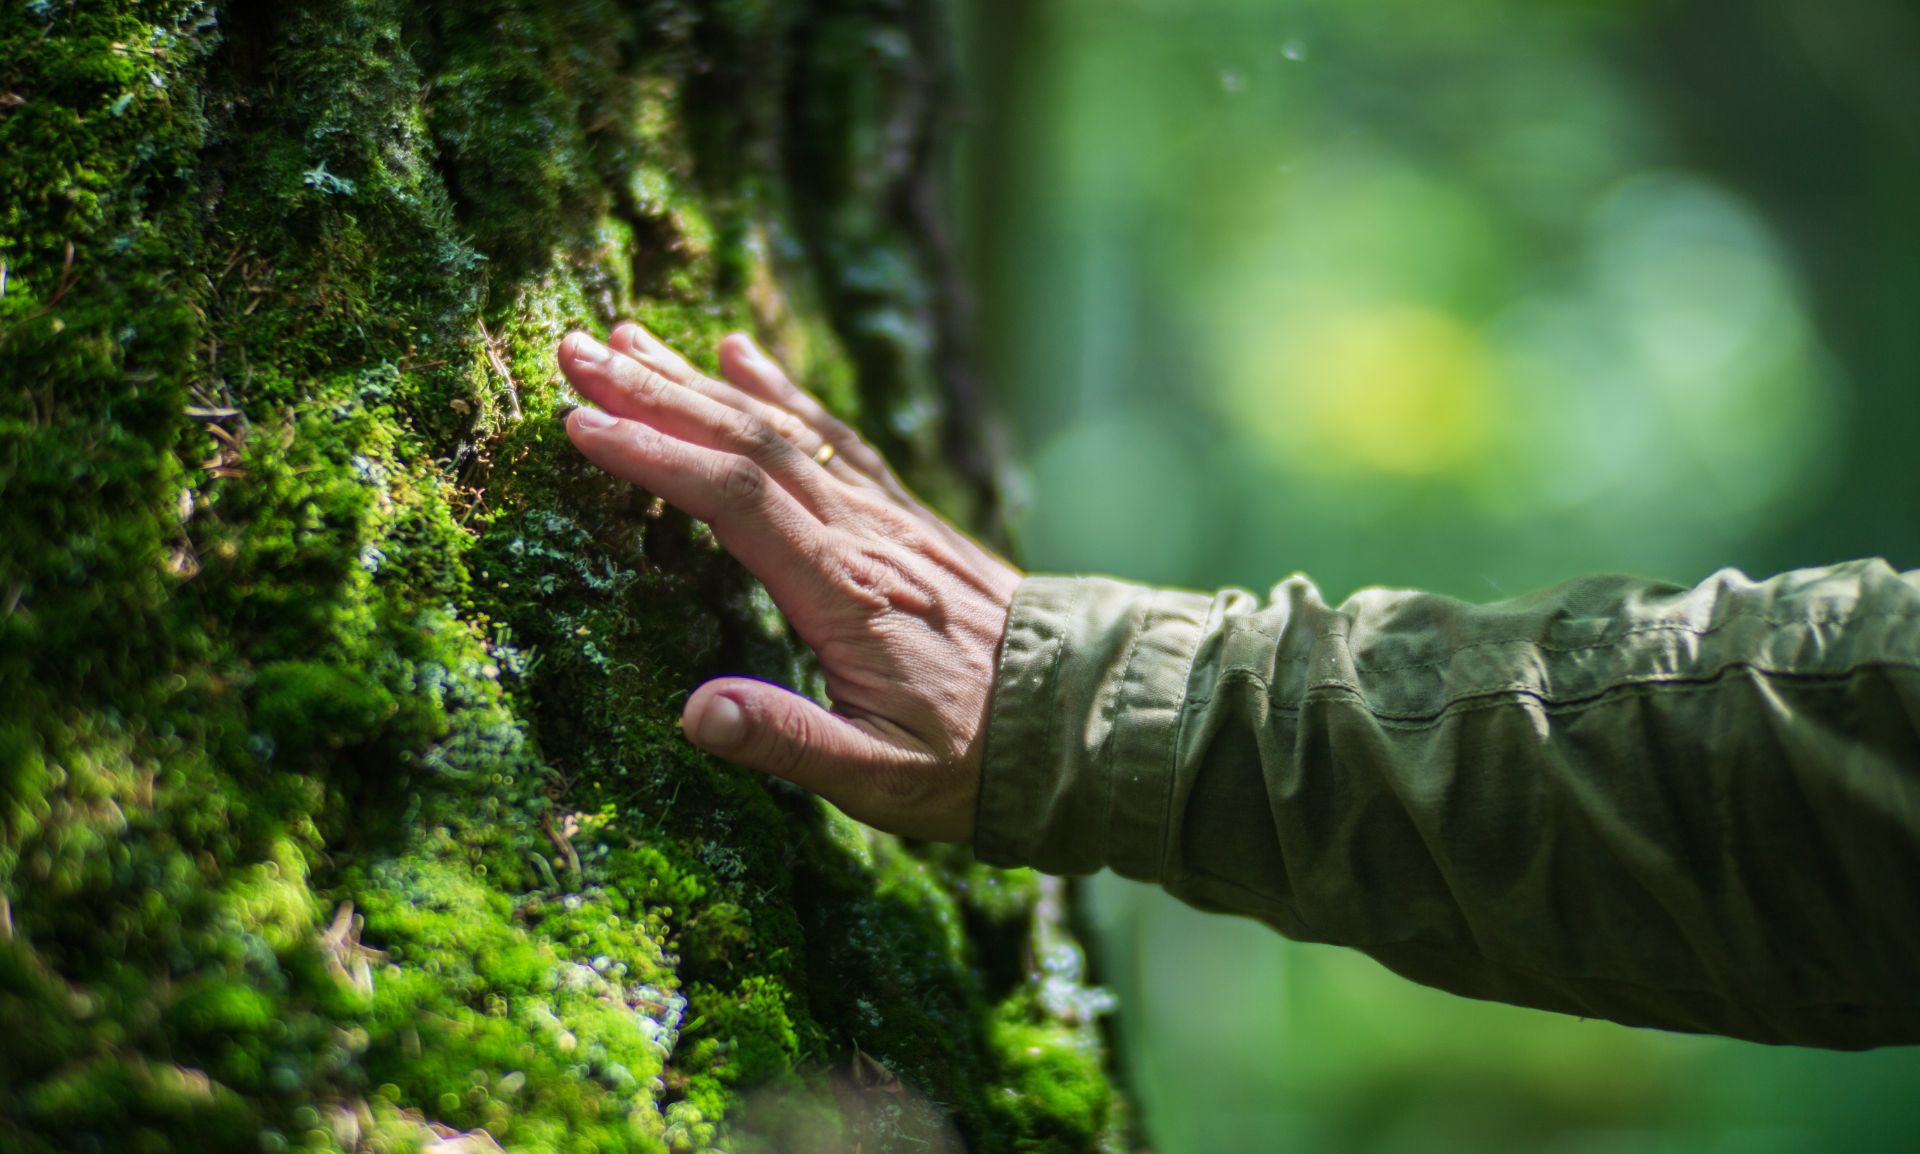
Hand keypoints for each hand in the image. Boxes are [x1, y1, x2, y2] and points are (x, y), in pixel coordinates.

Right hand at [557, 324, 1021, 841]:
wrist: (1078, 717)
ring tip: (625, 339)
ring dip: (699, 383)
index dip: (654, 456)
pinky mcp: (904, 517)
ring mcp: (887, 518)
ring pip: (785, 430)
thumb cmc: (972, 759)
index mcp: (846, 592)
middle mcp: (865, 535)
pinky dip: (781, 393)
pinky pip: (834, 438)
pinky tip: (740, 355)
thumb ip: (789, 742)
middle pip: (748, 442)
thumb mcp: (881, 778)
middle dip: (656, 394)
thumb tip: (696, 713)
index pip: (733, 500)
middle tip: (573, 351)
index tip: (580, 424)